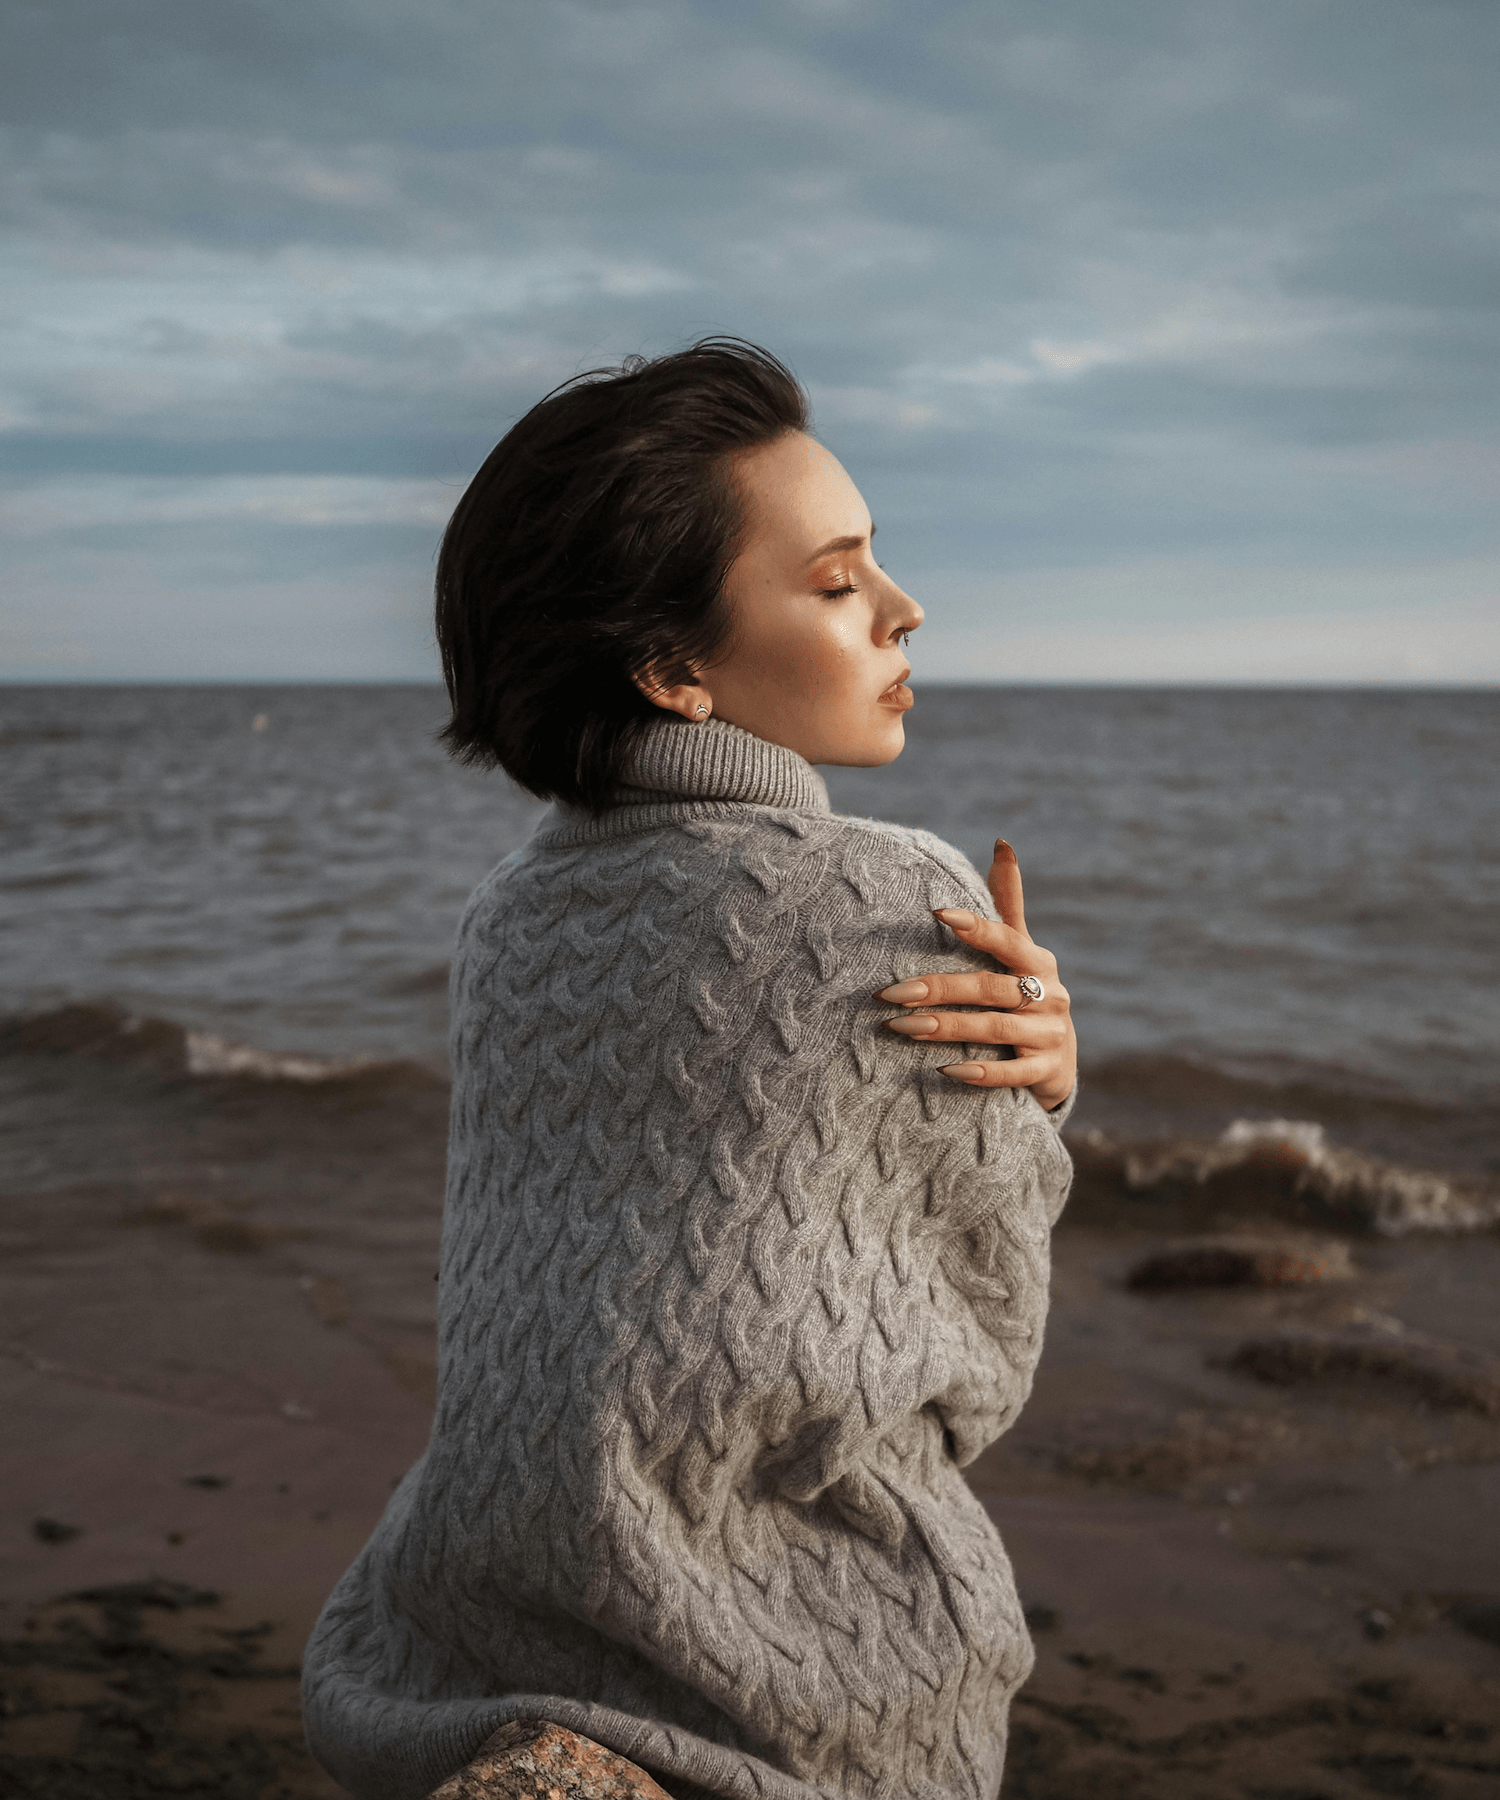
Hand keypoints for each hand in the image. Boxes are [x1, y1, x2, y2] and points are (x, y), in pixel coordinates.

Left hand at [876, 839, 1076, 1111]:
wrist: (1058, 1060)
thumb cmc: (1027, 994)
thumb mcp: (1021, 950)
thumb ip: (1008, 903)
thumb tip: (1002, 842)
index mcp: (1037, 961)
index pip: (1006, 938)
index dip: (976, 926)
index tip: (939, 911)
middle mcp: (1048, 995)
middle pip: (989, 988)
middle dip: (939, 989)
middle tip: (889, 993)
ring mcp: (1049, 1035)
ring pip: (996, 1030)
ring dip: (947, 1028)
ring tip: (900, 1027)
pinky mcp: (1045, 1072)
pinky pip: (1012, 1074)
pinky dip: (980, 1073)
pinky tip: (944, 1071)